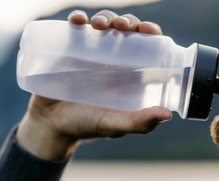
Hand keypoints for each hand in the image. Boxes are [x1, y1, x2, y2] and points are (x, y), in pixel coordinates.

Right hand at [16, 10, 171, 159]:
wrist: (50, 126)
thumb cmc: (87, 125)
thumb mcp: (114, 126)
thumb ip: (139, 123)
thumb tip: (168, 114)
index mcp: (131, 72)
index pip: (147, 44)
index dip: (150, 32)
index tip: (147, 29)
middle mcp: (113, 58)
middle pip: (126, 29)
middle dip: (127, 21)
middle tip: (121, 26)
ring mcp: (90, 51)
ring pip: (103, 23)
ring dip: (105, 17)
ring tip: (99, 25)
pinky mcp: (68, 48)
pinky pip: (75, 27)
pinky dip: (77, 18)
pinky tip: (77, 21)